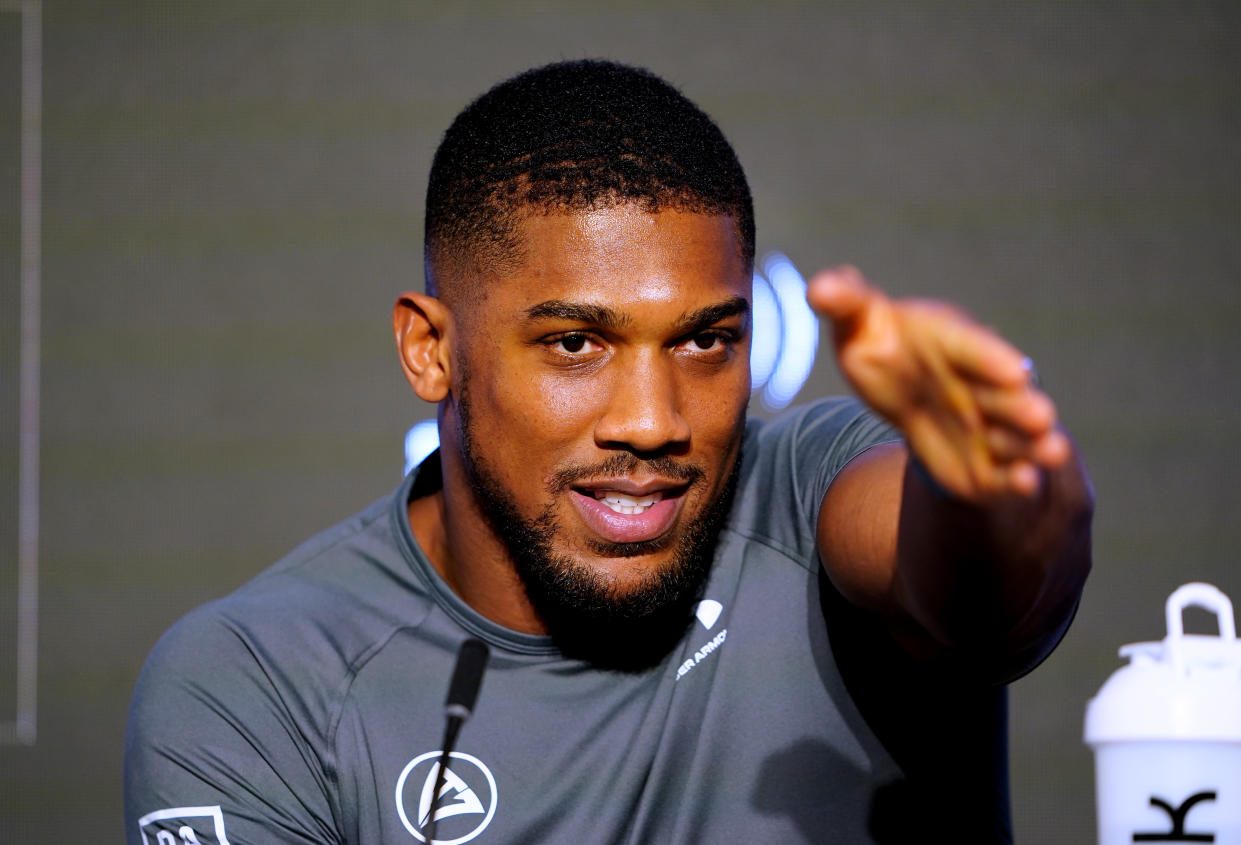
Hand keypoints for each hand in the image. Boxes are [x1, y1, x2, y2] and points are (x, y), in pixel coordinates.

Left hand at [808, 266, 1069, 499]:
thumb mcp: (860, 322)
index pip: (973, 348)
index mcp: (952, 341)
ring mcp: (987, 423)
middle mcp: (979, 382)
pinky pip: (1002, 473)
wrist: (903, 389)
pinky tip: (1026, 485)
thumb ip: (845, 302)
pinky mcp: (985, 462)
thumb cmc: (882, 344)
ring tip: (1053, 452)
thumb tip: (819, 288)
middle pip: (1005, 395)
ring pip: (1015, 435)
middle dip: (1023, 406)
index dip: (992, 359)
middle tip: (1042, 417)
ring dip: (1034, 445)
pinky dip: (1015, 480)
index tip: (1015, 370)